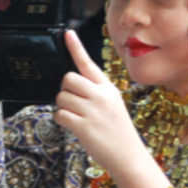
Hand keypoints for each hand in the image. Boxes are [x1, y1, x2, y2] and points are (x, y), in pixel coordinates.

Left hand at [53, 30, 143, 173]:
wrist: (127, 154)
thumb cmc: (117, 129)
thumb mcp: (113, 103)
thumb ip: (96, 91)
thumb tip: (72, 83)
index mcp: (108, 87)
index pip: (88, 63)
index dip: (76, 47)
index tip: (67, 33)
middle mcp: (100, 95)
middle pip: (68, 79)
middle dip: (65, 90)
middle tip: (74, 102)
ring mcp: (92, 110)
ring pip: (61, 97)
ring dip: (63, 107)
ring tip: (76, 116)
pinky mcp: (83, 126)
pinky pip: (60, 115)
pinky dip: (62, 120)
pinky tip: (74, 126)